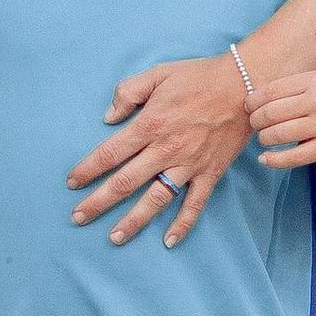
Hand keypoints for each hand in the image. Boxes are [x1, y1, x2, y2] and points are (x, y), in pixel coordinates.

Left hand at [66, 51, 251, 250]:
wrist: (244, 84)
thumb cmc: (198, 77)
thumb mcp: (157, 74)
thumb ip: (127, 92)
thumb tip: (108, 118)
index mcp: (149, 125)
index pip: (109, 153)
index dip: (88, 169)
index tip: (71, 182)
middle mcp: (165, 149)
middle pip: (124, 182)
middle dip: (98, 202)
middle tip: (78, 217)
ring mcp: (188, 164)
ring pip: (155, 199)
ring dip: (133, 220)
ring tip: (114, 237)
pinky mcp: (210, 173)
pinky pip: (194, 204)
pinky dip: (182, 224)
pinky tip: (168, 240)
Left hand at [250, 67, 315, 169]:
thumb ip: (298, 85)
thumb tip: (258, 96)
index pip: (270, 91)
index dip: (253, 101)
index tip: (248, 106)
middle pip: (270, 113)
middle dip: (255, 121)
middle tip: (254, 124)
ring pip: (278, 134)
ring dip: (264, 138)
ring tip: (264, 138)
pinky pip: (293, 157)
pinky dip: (274, 160)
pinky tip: (265, 159)